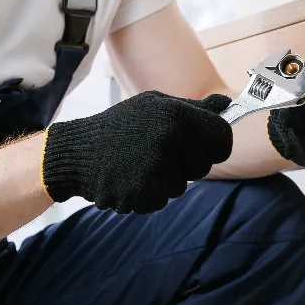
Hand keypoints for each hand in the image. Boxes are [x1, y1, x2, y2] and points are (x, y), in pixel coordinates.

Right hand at [42, 91, 233, 213]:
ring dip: (164, 181)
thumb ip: (193, 108)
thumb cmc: (120, 127)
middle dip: (186, 166)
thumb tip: (227, 104)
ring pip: (181, 186)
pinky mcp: (142, 191)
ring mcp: (155, 166)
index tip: (205, 149)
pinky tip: (129, 179)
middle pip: (203, 166)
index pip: (222, 138)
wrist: (77, 152)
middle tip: (156, 154)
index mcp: (174, 113)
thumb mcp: (154, 106)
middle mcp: (168, 137)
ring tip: (137, 164)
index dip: (217, 147)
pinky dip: (147, 195)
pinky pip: (161, 200)